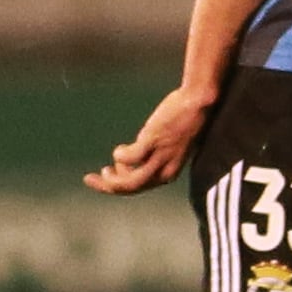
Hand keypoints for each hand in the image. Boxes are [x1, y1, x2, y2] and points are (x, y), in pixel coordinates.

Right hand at [83, 86, 215, 194]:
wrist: (198, 102)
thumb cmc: (186, 120)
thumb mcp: (173, 145)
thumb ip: (158, 154)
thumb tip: (138, 156)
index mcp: (170, 172)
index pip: (141, 188)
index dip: (121, 186)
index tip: (109, 176)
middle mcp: (166, 169)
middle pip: (132, 188)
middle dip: (109, 187)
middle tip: (93, 178)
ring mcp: (160, 157)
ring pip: (129, 182)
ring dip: (111, 180)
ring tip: (103, 171)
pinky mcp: (153, 142)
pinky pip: (128, 158)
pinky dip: (120, 156)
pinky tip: (120, 149)